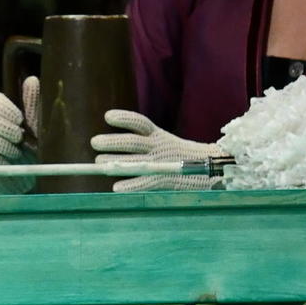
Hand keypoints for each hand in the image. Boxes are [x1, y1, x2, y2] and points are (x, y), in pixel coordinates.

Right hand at [0, 77, 42, 195]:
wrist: (30, 177)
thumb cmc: (35, 149)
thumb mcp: (38, 127)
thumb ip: (33, 105)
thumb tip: (31, 80)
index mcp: (0, 111)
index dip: (5, 108)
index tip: (20, 120)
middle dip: (4, 128)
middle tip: (20, 139)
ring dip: (3, 145)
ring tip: (17, 154)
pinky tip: (6, 163)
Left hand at [92, 107, 220, 192]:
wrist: (210, 169)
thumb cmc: (179, 157)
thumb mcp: (163, 145)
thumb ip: (142, 148)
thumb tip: (107, 157)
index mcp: (158, 136)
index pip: (141, 123)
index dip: (125, 118)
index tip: (108, 117)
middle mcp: (159, 147)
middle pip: (133, 142)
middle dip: (113, 142)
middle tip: (95, 142)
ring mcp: (162, 163)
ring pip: (136, 161)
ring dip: (116, 163)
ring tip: (98, 163)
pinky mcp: (166, 180)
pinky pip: (147, 182)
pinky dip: (132, 185)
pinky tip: (117, 187)